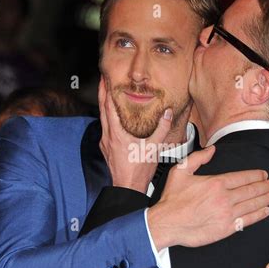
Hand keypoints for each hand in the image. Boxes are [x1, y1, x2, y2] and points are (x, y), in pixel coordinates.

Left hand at [98, 77, 172, 191]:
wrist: (128, 188)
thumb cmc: (139, 171)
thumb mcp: (154, 148)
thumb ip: (161, 128)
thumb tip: (167, 113)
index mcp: (117, 134)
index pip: (108, 107)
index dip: (106, 91)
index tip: (106, 79)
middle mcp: (107, 136)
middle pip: (102, 110)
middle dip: (102, 94)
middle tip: (103, 81)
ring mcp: (105, 142)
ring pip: (102, 119)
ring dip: (104, 106)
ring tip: (108, 95)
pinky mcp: (106, 148)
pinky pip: (105, 128)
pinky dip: (107, 118)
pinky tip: (114, 118)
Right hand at [147, 148, 268, 248]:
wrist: (166, 224)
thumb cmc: (172, 199)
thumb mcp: (181, 171)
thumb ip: (198, 158)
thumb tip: (212, 150)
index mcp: (216, 183)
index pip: (243, 177)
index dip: (257, 175)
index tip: (264, 175)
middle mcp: (225, 198)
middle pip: (252, 190)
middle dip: (266, 186)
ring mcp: (227, 214)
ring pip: (253, 204)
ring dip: (267, 199)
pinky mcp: (226, 229)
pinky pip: (247, 220)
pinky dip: (259, 215)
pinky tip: (266, 211)